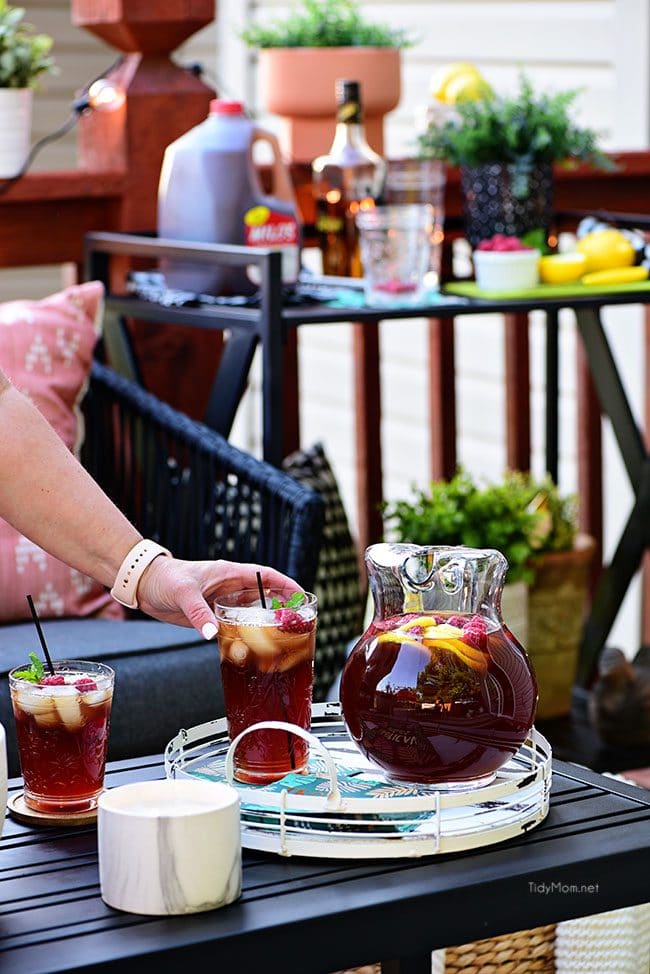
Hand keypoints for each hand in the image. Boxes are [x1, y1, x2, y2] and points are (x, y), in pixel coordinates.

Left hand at [135, 557, 301, 637]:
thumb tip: (212, 633)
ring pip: (254, 609)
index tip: (303, 596)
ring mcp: (224, 600)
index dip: (287, 585)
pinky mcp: (214, 613)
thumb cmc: (165, 579)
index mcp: (230, 573)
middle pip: (266, 594)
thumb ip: (198, 613)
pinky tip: (255, 643)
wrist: (146, 586)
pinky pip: (238, 621)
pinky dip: (249, 630)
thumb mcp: (183, 593)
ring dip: (268, 619)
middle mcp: (231, 586)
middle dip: (284, 605)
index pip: (267, 576)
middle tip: (300, 621)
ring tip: (284, 635)